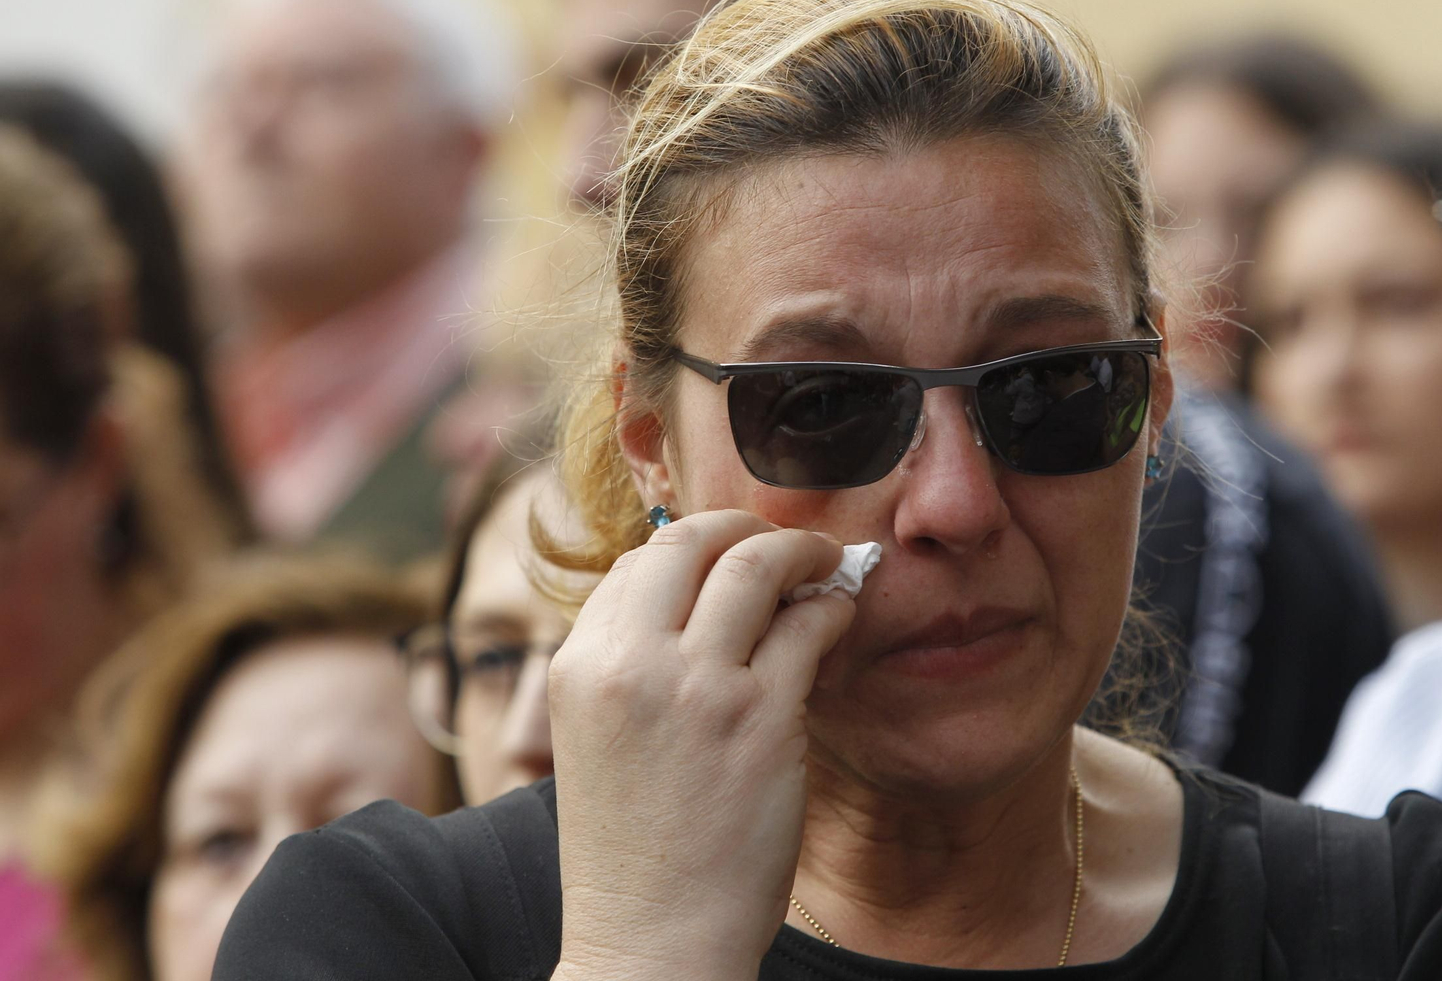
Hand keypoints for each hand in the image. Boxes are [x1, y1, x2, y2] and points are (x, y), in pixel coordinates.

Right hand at [548, 510, 854, 980]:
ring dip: (801, 551)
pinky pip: (809, 627)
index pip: (637, 562)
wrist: (651, 943)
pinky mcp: (761, 719)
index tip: (731, 561)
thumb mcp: (598, 739)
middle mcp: (628, 663)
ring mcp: (697, 688)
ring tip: (825, 565)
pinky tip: (841, 617)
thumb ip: (631, 664)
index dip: (693, 550)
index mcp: (578, 665)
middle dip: (747, 525)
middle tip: (785, 543)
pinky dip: (833, 607)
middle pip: (692, 539)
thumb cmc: (632, 850)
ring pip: (756, 564)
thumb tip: (697, 600)